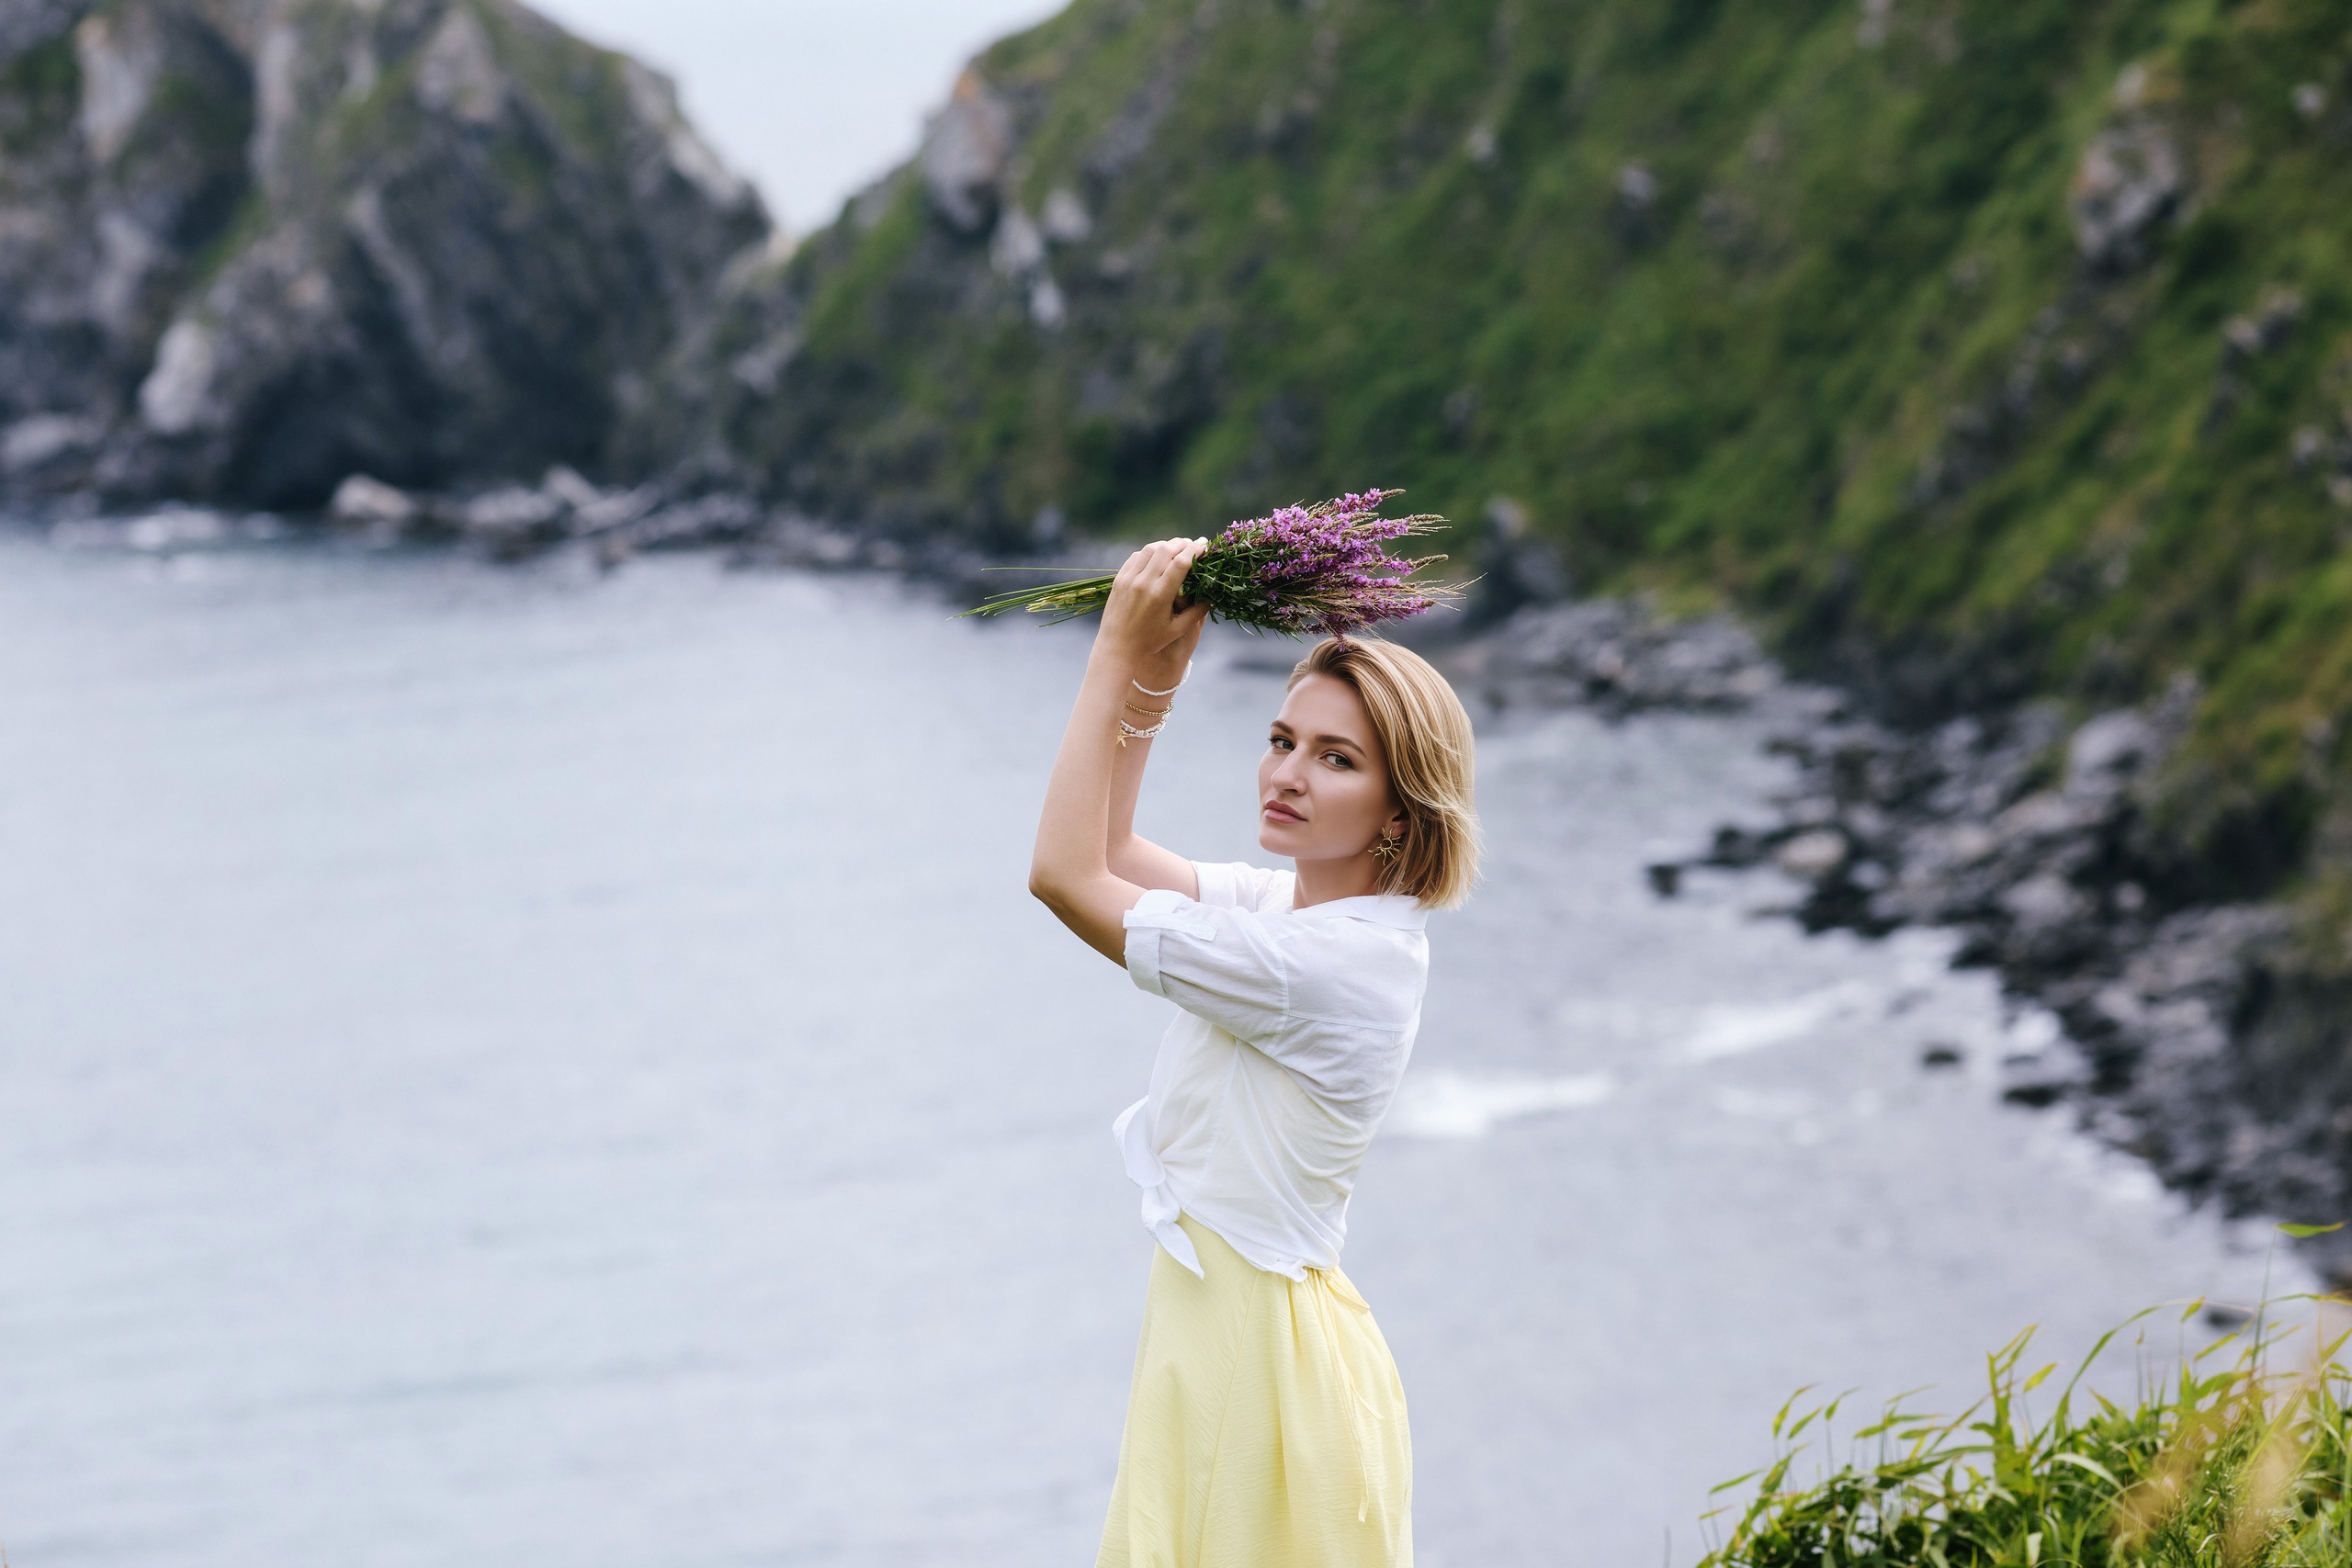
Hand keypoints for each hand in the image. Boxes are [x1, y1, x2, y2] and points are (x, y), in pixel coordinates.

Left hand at [1097, 537, 1209, 681]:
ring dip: (1166, 545)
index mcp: (1160, 595)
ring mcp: (1129, 579)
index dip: (1195, 551)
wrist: (1117, 648)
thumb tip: (1211, 597)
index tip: (1205, 546)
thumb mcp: (1177, 630)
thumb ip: (1196, 613)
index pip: (1181, 563)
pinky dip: (1150, 552)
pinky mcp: (1119, 579)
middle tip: (1193, 545)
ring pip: (1150, 549)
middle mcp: (1143, 583)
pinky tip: (1157, 556)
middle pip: (1166, 550)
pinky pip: (1136, 556)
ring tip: (1177, 548)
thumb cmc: (1150, 642)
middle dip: (1183, 544)